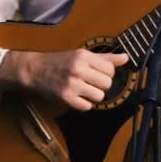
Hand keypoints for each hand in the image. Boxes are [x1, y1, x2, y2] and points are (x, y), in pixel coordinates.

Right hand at [0, 49, 129, 110]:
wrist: (34, 69)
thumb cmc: (60, 61)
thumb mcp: (81, 55)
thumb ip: (105, 58)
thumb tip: (126, 58)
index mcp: (84, 56)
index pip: (110, 70)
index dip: (107, 73)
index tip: (98, 73)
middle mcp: (79, 69)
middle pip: (107, 84)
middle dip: (101, 84)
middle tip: (90, 81)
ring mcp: (72, 84)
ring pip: (99, 96)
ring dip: (94, 95)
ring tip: (85, 89)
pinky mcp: (65, 98)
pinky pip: (87, 106)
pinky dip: (84, 103)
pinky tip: (77, 96)